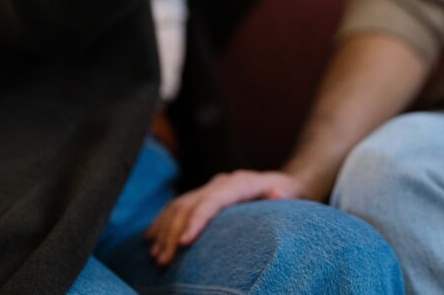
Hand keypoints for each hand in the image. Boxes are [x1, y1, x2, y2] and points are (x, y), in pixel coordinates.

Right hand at [144, 170, 304, 265]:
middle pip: (189, 204)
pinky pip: (177, 206)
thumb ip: (284, 195)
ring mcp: (210, 188)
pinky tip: (150, 239)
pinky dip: (162, 222)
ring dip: (164, 230)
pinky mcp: (203, 195)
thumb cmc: (289, 195)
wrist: (283, 184)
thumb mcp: (293, 195)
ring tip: (157, 256)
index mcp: (240, 183)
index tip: (184, 243)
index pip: (212, 200)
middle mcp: (221, 183)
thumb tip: (276, 193)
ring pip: (178, 205)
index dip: (197, 219)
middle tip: (164, 260)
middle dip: (173, 233)